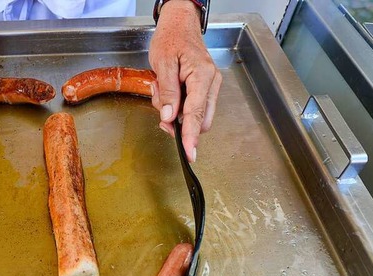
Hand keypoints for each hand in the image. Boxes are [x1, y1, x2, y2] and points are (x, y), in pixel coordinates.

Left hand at [149, 0, 221, 161]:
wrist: (180, 24)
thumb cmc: (171, 38)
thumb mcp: (163, 63)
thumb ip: (167, 92)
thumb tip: (169, 117)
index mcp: (202, 76)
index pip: (196, 114)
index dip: (190, 136)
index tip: (190, 153)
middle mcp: (211, 83)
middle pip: (199, 119)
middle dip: (178, 122)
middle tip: (161, 111)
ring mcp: (210, 86)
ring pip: (195, 115)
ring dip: (175, 111)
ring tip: (162, 89)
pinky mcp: (204, 88)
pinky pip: (192, 106)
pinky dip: (178, 105)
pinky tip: (168, 90)